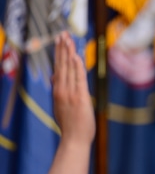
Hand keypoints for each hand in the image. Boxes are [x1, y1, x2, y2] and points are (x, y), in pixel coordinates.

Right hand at [52, 32, 94, 146]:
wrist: (74, 140)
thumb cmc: (71, 125)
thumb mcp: (60, 106)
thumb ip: (59, 90)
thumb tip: (55, 77)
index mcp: (58, 92)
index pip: (58, 68)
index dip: (59, 54)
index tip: (60, 41)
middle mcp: (61, 90)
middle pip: (61, 65)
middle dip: (62, 49)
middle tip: (63, 34)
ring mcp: (70, 93)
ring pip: (69, 69)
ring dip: (68, 53)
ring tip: (68, 39)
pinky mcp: (80, 97)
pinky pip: (78, 79)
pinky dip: (76, 67)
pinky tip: (75, 56)